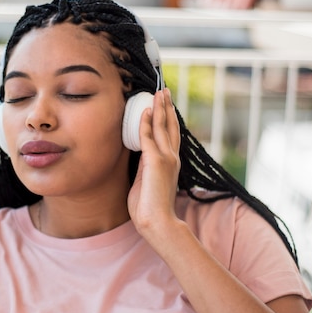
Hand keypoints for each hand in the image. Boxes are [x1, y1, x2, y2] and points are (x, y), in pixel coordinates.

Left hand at [127, 88, 180, 235]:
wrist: (157, 222)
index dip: (168, 118)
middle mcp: (171, 158)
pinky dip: (147, 123)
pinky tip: (146, 111)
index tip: (164, 105)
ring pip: (162, 127)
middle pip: (170, 126)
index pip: (170, 135)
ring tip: (158, 92)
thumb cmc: (149, 208)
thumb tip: (139, 156)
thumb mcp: (146, 182)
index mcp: (171, 163)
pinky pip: (149, 137)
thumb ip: (145, 167)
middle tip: (164, 90)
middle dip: (167, 107)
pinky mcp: (155, 162)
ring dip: (159, 108)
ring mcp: (165, 159)